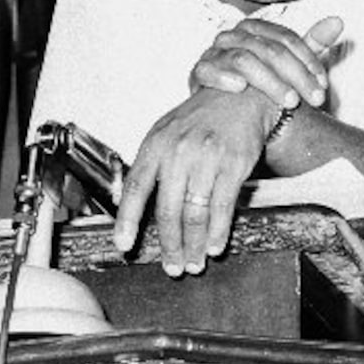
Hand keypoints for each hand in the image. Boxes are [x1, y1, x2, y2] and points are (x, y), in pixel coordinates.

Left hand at [112, 87, 275, 275]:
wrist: (240, 96)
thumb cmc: (201, 119)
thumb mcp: (166, 132)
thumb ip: (151, 166)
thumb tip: (129, 206)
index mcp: (156, 144)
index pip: (135, 187)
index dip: (127, 219)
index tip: (123, 244)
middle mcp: (178, 151)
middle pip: (168, 209)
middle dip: (170, 245)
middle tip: (172, 267)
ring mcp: (207, 158)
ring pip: (195, 213)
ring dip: (194, 245)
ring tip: (194, 263)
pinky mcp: (234, 165)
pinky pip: (222, 207)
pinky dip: (219, 232)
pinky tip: (215, 245)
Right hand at [189, 15, 342, 109]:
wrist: (223, 110)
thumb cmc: (259, 84)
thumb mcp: (287, 66)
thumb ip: (311, 45)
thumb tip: (338, 21)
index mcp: (256, 29)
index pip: (286, 39)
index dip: (308, 61)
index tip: (323, 85)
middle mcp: (234, 35)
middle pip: (270, 50)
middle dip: (296, 76)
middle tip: (314, 99)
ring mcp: (214, 52)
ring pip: (244, 60)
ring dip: (269, 82)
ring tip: (290, 102)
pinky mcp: (200, 71)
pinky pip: (209, 70)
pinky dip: (224, 78)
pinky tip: (241, 90)